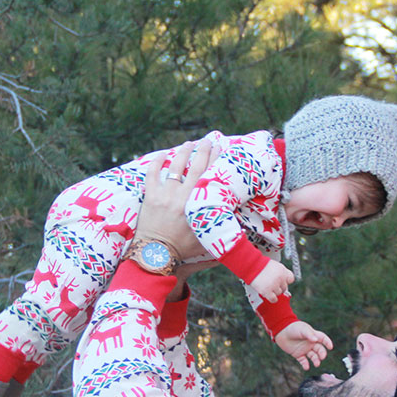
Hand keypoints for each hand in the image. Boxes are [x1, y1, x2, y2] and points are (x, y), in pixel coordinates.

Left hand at [136, 140, 219, 260]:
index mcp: (197, 204)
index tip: (221, 148)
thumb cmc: (183, 249)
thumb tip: (246, 227)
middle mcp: (181, 196)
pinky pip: (152, 174)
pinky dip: (157, 162)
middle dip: (203, 150)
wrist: (155, 255)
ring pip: (175, 166)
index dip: (216, 159)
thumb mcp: (208, 240)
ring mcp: (164, 194)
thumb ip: (224, 229)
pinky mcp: (150, 196)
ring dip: (183, 152)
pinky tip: (163, 154)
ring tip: (189, 143)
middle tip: (209, 140)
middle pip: (194, 166)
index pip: (209, 175)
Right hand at [250, 259, 294, 303]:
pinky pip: (274, 299)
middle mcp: (280, 278)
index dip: (286, 281)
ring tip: (267, 287)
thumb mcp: (275, 265)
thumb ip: (281, 273)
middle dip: (279, 286)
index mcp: (283, 271)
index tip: (281, 281)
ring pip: (279, 293)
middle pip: (284, 287)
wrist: (252, 266)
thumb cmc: (261, 265)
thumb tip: (284, 281)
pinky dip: (272, 299)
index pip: (291, 279)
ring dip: (274, 291)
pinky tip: (269, 296)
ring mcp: (274, 285)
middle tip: (271, 284)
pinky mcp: (267, 291)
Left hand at [275, 321, 332, 370]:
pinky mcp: (298, 354)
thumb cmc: (293, 328)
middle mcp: (310, 343)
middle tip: (322, 357)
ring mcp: (304, 349)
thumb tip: (315, 340)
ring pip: (313, 356)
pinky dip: (305, 365)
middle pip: (319, 349)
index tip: (330, 347)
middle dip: (322, 354)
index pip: (323, 339)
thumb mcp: (302, 329)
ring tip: (316, 364)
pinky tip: (306, 367)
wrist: (281, 331)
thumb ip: (309, 334)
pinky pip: (303, 361)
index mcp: (313, 335)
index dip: (327, 342)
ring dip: (316, 360)